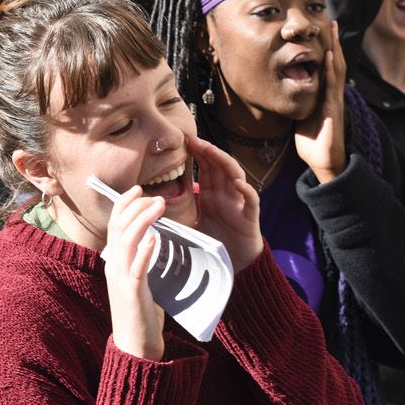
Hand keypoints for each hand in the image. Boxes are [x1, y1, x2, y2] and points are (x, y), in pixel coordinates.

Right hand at [101, 187, 168, 360]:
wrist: (134, 344)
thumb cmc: (139, 312)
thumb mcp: (137, 280)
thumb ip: (141, 260)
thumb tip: (154, 238)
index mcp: (114, 262)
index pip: (114, 225)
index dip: (124, 204)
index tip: (138, 189)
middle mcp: (114, 267)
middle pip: (118, 228)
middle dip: (135, 207)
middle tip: (155, 196)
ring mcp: (121, 279)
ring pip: (126, 242)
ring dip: (143, 221)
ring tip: (159, 207)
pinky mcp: (132, 294)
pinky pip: (137, 269)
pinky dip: (144, 252)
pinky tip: (155, 239)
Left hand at [189, 136, 263, 270]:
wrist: (237, 264)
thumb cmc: (217, 244)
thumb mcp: (193, 227)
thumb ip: (179, 217)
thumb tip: (153, 212)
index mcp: (212, 196)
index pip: (206, 169)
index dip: (199, 154)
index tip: (186, 142)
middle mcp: (226, 195)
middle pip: (219, 166)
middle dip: (208, 151)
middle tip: (195, 139)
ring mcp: (239, 204)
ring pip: (235, 176)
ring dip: (224, 162)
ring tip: (212, 151)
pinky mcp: (249, 217)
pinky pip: (252, 200)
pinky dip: (247, 190)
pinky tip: (238, 184)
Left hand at [294, 23, 346, 184]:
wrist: (323, 161)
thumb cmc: (312, 140)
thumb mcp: (301, 115)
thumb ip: (298, 101)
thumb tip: (286, 90)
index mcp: (324, 94)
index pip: (326, 66)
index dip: (326, 47)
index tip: (322, 29)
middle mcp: (332, 93)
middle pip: (335, 61)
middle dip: (333, 41)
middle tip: (331, 20)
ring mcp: (334, 100)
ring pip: (337, 68)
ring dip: (335, 47)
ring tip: (333, 29)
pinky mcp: (333, 109)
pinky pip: (333, 86)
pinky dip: (332, 69)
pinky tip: (330, 55)